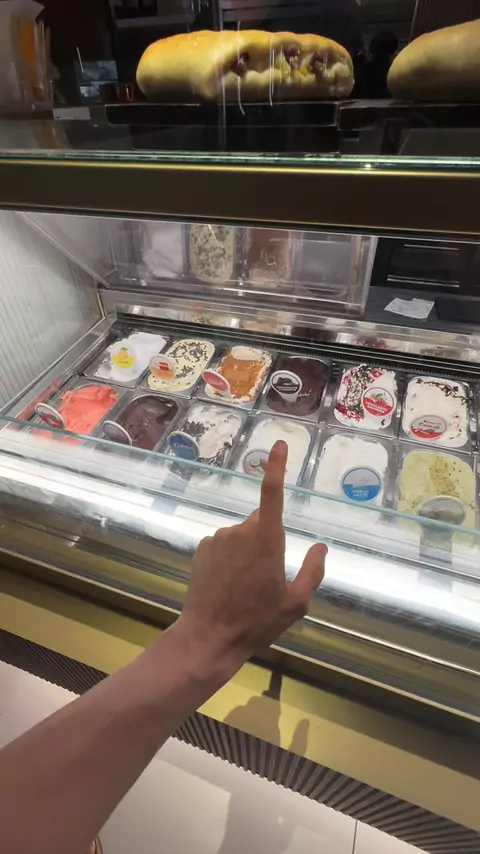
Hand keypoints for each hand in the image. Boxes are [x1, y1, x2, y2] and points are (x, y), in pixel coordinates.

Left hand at [177, 440, 326, 673]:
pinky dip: (229, 558)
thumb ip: (312, 571)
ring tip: (245, 587)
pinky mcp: (202, 548)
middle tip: (268, 577)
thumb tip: (320, 547)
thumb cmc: (257, 621)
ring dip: (247, 551)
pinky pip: (224, 545)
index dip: (277, 466)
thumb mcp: (296, 603)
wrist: (210, 637)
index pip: (272, 493)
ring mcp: (218, 537)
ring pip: (242, 535)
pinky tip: (227, 584)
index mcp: (266, 539)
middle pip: (261, 522)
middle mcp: (240, 530)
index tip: (279, 445)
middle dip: (267, 539)